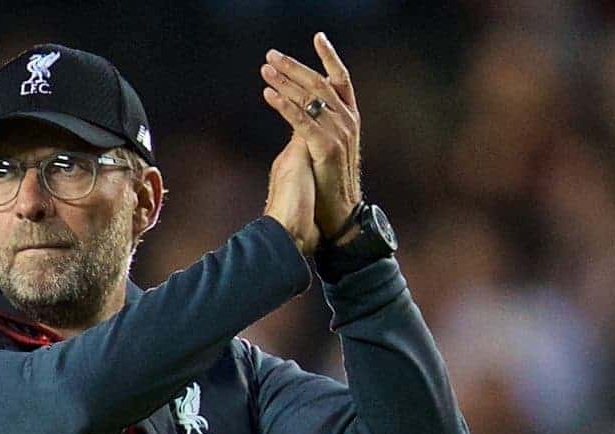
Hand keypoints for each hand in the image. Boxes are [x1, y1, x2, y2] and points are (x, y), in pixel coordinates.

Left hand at [260, 33, 362, 243]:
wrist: (338, 216)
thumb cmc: (327, 186)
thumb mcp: (322, 148)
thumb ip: (314, 127)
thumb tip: (299, 112)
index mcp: (349, 119)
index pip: (340, 80)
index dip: (330, 57)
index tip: (318, 36)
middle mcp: (348, 122)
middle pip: (320, 84)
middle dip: (294, 67)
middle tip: (271, 56)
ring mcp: (339, 134)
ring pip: (310, 99)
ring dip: (285, 83)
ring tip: (265, 70)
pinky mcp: (326, 148)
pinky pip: (302, 121)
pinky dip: (285, 106)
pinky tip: (269, 95)